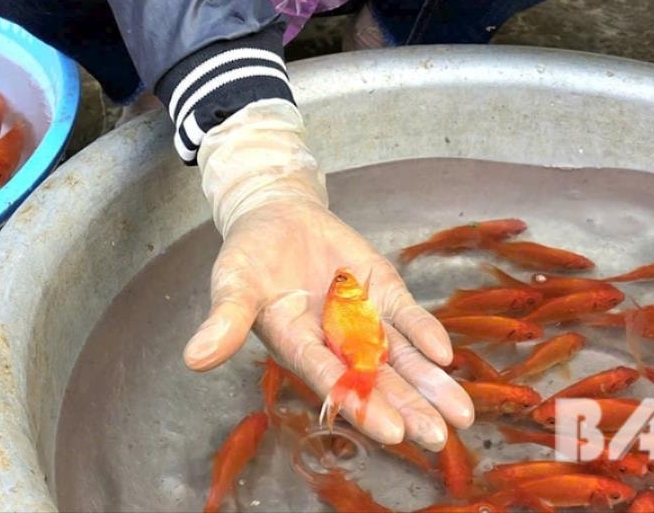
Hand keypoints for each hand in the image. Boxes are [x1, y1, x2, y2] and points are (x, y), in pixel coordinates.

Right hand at [183, 102, 472, 449]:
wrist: (277, 216)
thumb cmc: (249, 255)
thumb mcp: (232, 282)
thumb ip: (224, 321)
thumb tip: (194, 359)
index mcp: (296, 346)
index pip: (330, 380)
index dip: (359, 404)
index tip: (390, 432)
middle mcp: (333, 342)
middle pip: (374, 380)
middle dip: (406, 407)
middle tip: (436, 437)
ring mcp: (361, 318)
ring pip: (399, 357)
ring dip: (429, 385)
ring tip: (460, 415)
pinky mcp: (380, 292)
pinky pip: (405, 317)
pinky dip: (424, 333)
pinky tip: (447, 355)